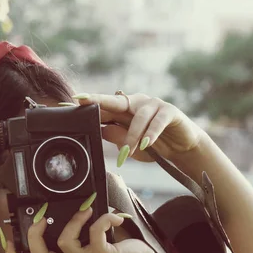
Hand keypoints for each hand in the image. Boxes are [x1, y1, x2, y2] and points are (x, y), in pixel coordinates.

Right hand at [4, 208, 157, 252]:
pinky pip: (95, 234)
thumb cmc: (107, 250)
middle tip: (41, 218)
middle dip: (34, 235)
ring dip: (72, 221)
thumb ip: (66, 234)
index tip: (8, 238)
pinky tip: (112, 216)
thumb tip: (53, 210)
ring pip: (65, 243)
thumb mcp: (82, 245)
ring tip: (84, 211)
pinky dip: (103, 219)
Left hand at [74, 93, 206, 163]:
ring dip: (132, 136)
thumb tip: (99, 129)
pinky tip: (146, 143)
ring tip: (127, 153)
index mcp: (123, 110)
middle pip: (115, 100)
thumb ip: (115, 136)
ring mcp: (154, 105)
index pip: (103, 107)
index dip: (88, 104)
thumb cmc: (151, 145)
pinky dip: (151, 133)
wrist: (181, 148)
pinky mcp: (170, 111)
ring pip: (138, 117)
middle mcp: (136, 103)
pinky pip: (158, 121)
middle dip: (98, 100)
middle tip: (82, 100)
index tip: (71, 101)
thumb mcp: (129, 144)